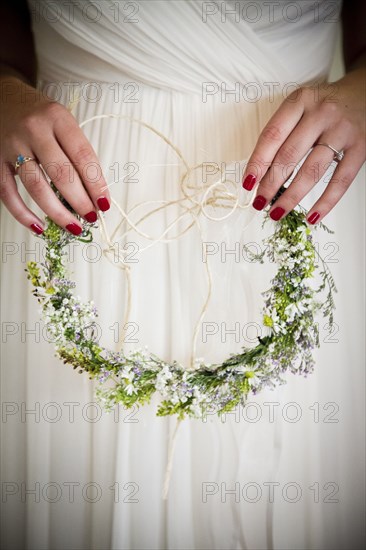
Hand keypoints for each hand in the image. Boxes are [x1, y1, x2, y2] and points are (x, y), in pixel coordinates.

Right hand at [0, 76, 110, 234]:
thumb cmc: (40, 115)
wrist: (3, 96)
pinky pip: (7, 192)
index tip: (104, 204)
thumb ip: (76, 152)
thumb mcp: (63, 122)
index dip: (96, 184)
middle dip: (80, 201)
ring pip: (36, 186)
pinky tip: (38, 227)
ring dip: (57, 212)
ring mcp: (12, 145)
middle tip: (91, 218)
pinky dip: (22, 214)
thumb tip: (93, 193)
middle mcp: (34, 129)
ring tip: (73, 226)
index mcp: (57, 118)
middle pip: (61, 173)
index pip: (83, 156)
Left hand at [242, 67, 365, 223]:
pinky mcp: (361, 146)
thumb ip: (283, 132)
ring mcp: (342, 130)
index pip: (272, 136)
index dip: (257, 162)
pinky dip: (326, 202)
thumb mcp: (302, 106)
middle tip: (259, 202)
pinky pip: (341, 180)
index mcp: (300, 101)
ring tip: (277, 212)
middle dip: (270, 184)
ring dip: (292, 196)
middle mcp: (321, 114)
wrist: (365, 92)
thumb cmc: (327, 104)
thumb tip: (260, 172)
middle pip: (289, 155)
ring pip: (312, 170)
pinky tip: (313, 216)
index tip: (247, 183)